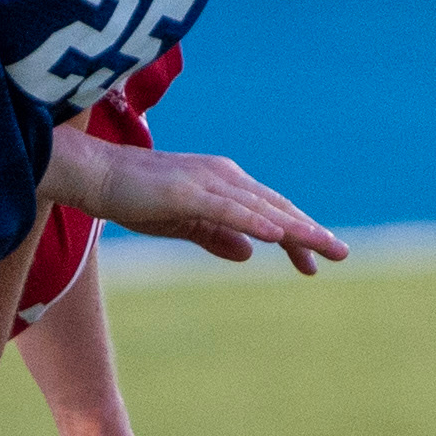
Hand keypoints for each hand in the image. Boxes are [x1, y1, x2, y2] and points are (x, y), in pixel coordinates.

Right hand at [49, 142, 346, 274]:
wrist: (93, 175)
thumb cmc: (133, 197)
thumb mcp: (182, 223)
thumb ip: (216, 236)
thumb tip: (250, 254)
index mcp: (224, 183)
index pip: (269, 211)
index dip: (296, 234)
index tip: (317, 260)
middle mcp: (224, 178)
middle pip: (275, 207)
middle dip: (310, 231)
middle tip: (342, 253)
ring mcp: (208, 182)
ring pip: (261, 208)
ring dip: (295, 227)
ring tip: (323, 245)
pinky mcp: (188, 192)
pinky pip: (230, 210)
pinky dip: (256, 222)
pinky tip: (279, 236)